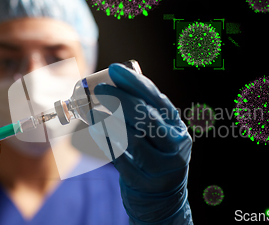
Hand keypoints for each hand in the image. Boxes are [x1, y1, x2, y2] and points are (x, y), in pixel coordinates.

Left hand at [88, 64, 192, 223]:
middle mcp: (174, 144)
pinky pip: (120, 158)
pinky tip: (93, 130)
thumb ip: (142, 111)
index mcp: (177, 126)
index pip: (157, 99)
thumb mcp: (158, 133)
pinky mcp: (143, 181)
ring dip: (108, 122)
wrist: (161, 199)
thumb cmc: (155, 156)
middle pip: (146, 118)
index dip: (135, 83)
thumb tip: (114, 83)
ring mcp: (160, 165)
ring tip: (91, 111)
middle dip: (120, 100)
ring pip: (132, 138)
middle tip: (99, 89)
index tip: (114, 69)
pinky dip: (104, 141)